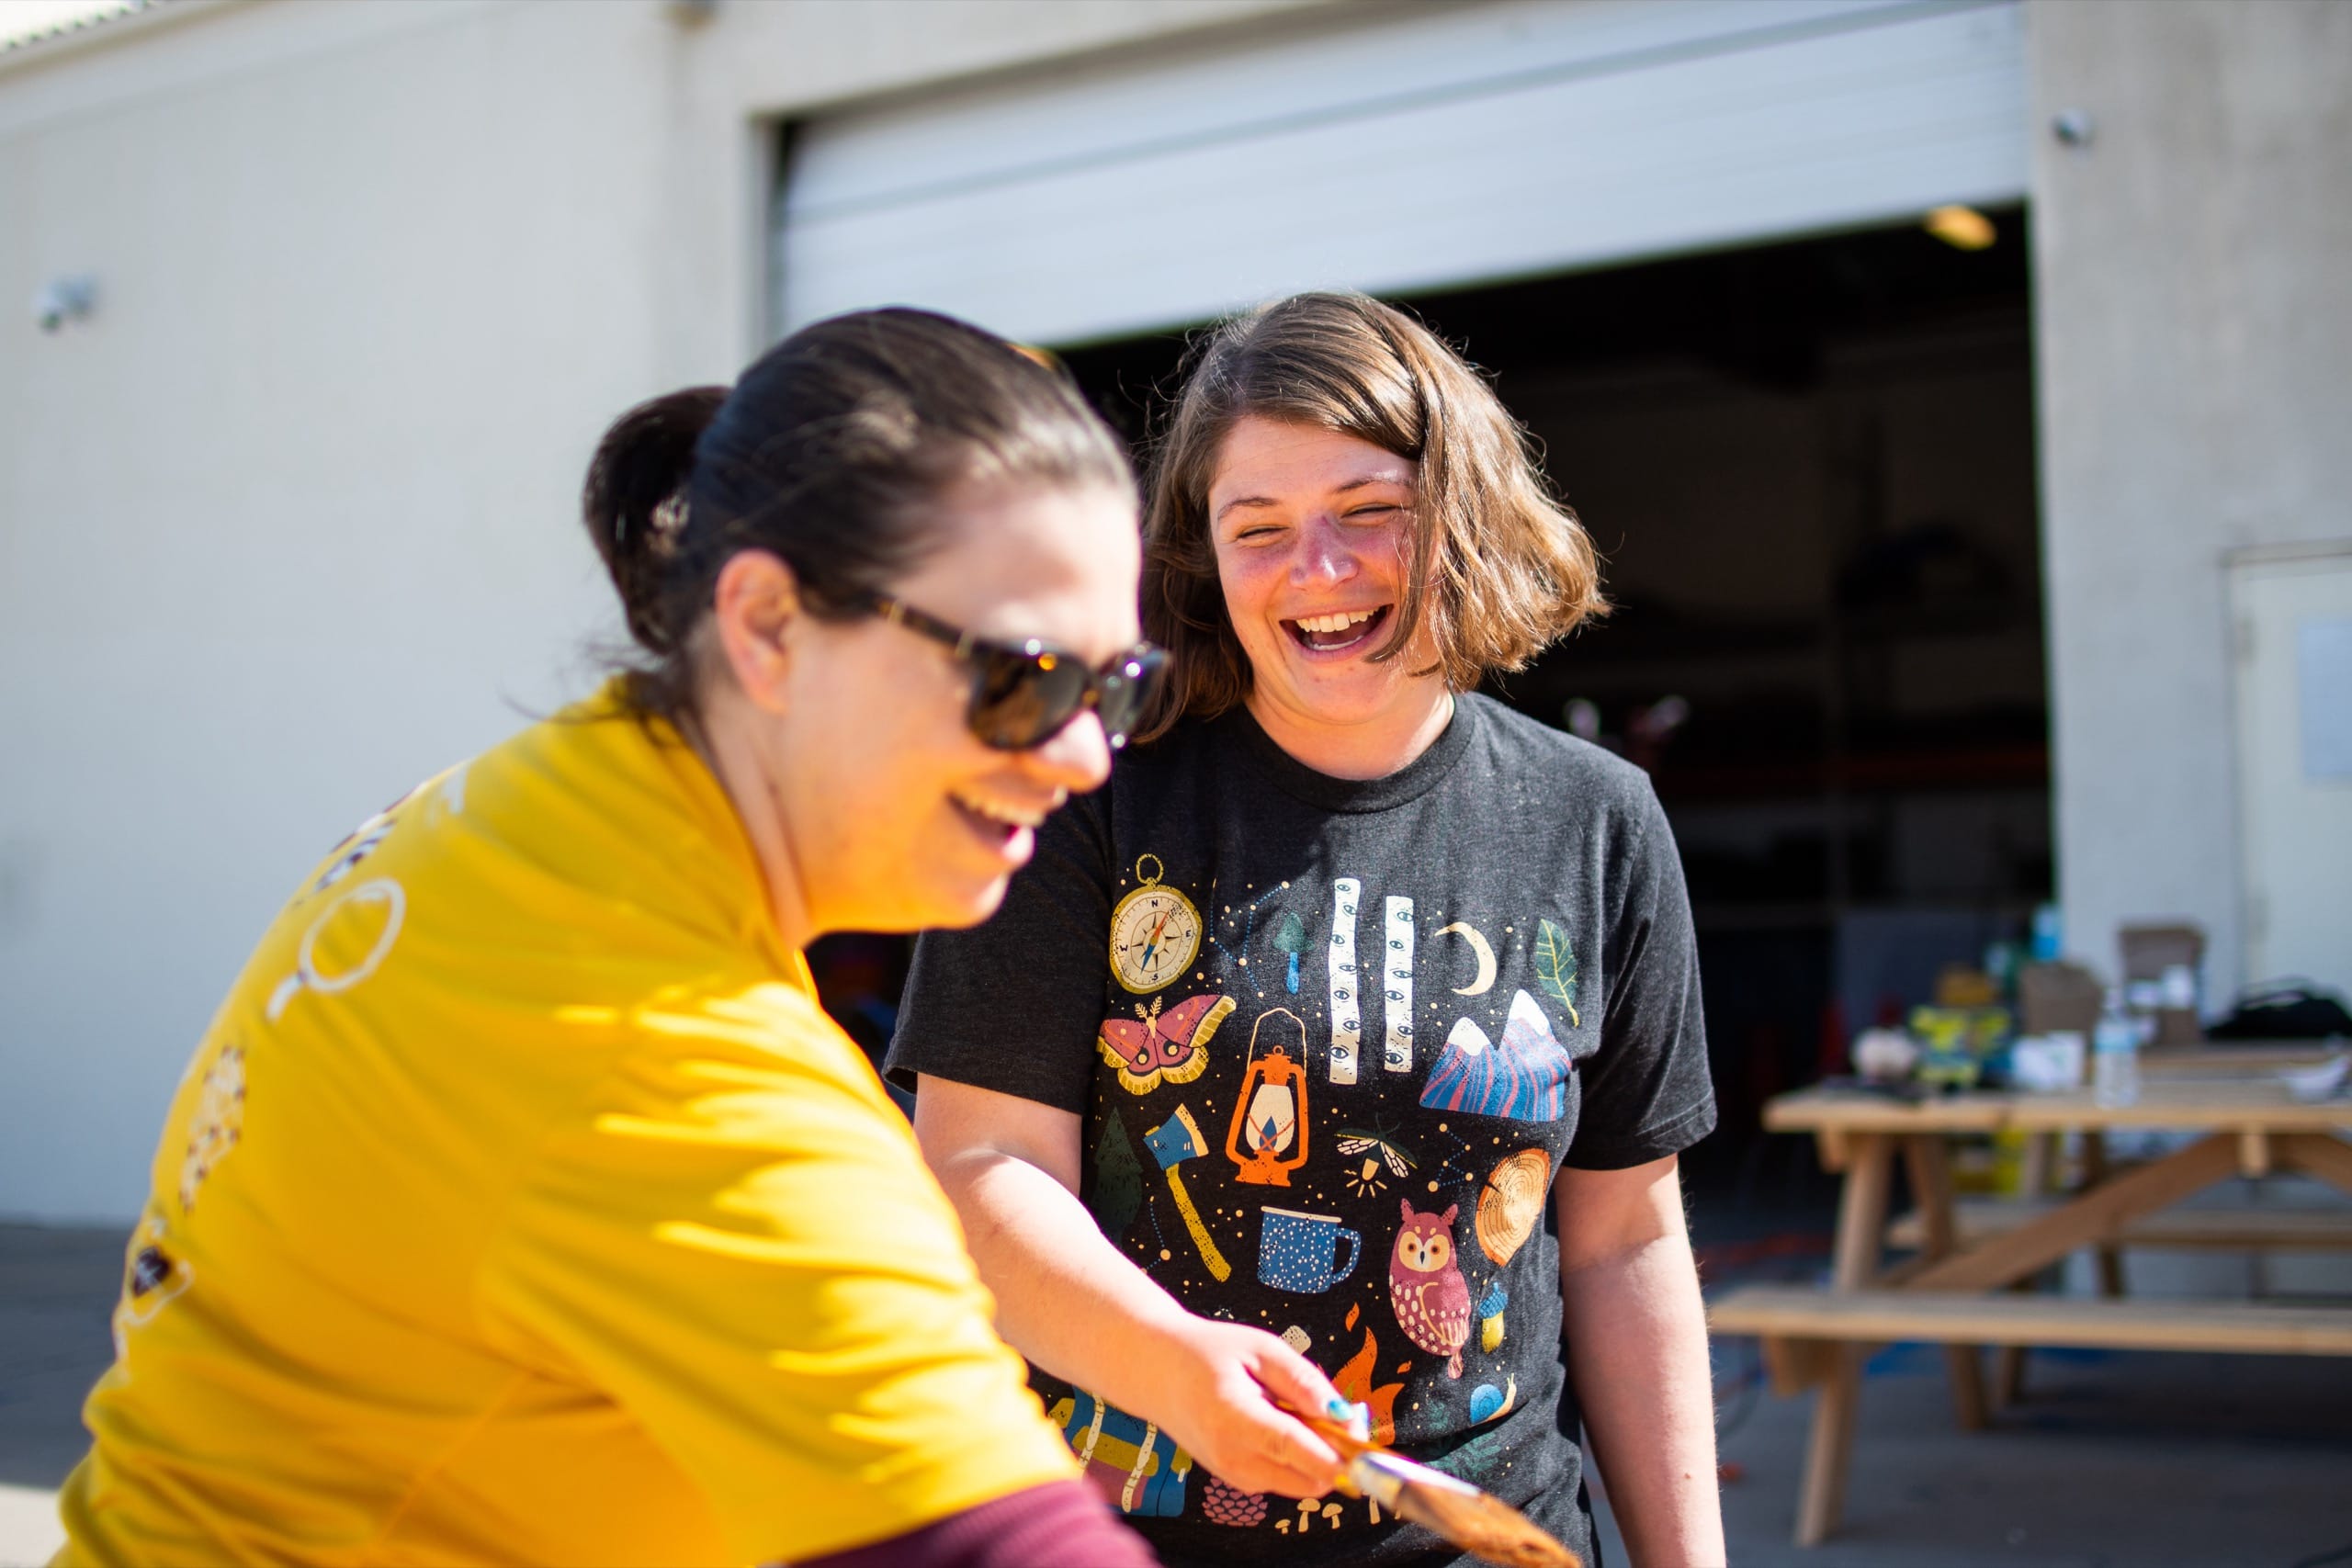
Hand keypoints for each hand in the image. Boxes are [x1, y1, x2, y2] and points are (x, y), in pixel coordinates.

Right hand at [1144, 1316, 1346, 1498]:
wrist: (1156, 1372)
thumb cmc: (1209, 1352)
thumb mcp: (1259, 1347)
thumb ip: (1302, 1380)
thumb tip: (1341, 1413)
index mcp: (1235, 1419)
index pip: (1297, 1450)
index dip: (1339, 1452)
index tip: (1364, 1441)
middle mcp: (1233, 1458)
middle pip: (1310, 1480)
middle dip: (1336, 1453)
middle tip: (1338, 1412)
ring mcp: (1232, 1475)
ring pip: (1302, 1485)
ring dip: (1318, 1457)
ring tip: (1300, 1411)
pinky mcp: (1236, 1481)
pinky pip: (1285, 1481)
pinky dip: (1298, 1460)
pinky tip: (1282, 1423)